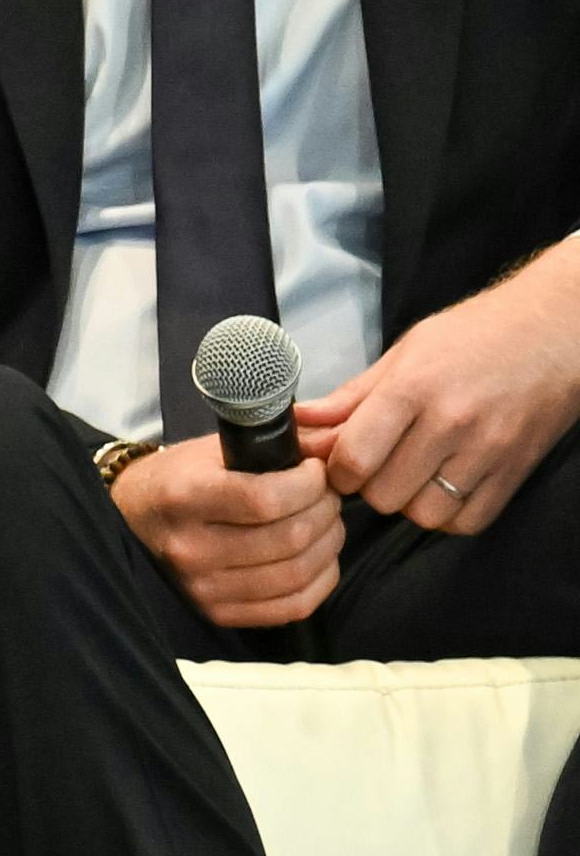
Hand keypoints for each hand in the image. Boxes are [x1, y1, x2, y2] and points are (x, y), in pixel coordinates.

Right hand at [112, 438, 344, 628]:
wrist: (131, 518)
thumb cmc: (177, 479)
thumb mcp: (211, 450)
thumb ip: (268, 448)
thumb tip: (329, 451)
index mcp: (183, 496)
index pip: (266, 499)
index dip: (308, 485)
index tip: (315, 471)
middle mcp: (189, 547)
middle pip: (289, 538)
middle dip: (325, 512)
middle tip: (327, 496)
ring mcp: (202, 586)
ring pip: (297, 574)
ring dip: (328, 545)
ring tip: (326, 524)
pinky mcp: (216, 612)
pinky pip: (292, 606)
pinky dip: (320, 581)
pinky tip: (320, 558)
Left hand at [294, 241, 579, 534]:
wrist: (554, 332)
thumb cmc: (474, 336)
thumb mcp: (403, 355)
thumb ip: (350, 398)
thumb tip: (301, 426)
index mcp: (412, 388)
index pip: (354, 457)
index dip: (335, 470)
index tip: (338, 463)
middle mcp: (451, 423)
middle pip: (383, 494)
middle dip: (370, 487)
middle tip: (376, 467)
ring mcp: (488, 451)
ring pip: (424, 514)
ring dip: (409, 503)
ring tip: (412, 475)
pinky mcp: (516, 472)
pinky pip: (467, 522)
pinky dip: (448, 514)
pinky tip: (444, 486)